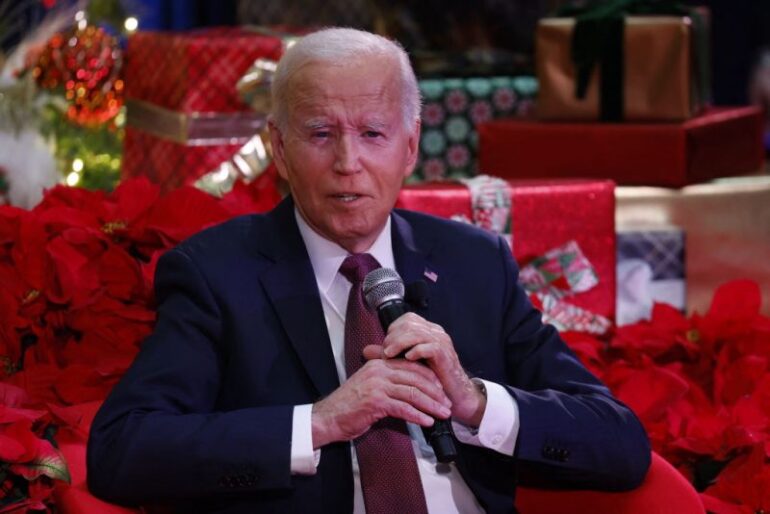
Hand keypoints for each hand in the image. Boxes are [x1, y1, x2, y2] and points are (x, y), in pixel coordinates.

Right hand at [311, 358, 451, 448]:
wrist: (328, 417)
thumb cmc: (350, 404)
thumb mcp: (370, 385)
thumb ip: (388, 381)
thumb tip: (412, 387)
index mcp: (379, 363)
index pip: (412, 366)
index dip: (431, 378)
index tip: (442, 390)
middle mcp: (379, 370)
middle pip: (416, 379)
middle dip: (436, 392)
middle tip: (447, 403)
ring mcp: (377, 385)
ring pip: (413, 393)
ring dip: (431, 405)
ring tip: (443, 414)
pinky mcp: (376, 402)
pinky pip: (403, 408)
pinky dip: (418, 416)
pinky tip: (428, 422)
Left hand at [363, 313, 485, 426]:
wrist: (454, 396)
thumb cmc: (430, 380)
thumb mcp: (406, 365)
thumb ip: (387, 356)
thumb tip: (366, 350)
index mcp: (427, 330)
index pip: (406, 319)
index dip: (393, 331)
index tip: (385, 347)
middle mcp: (435, 332)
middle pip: (409, 323)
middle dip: (393, 337)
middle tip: (385, 353)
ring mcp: (442, 341)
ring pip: (416, 332)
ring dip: (399, 343)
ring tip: (389, 356)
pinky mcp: (446, 354)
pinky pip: (429, 346)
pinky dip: (416, 351)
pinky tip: (407, 359)